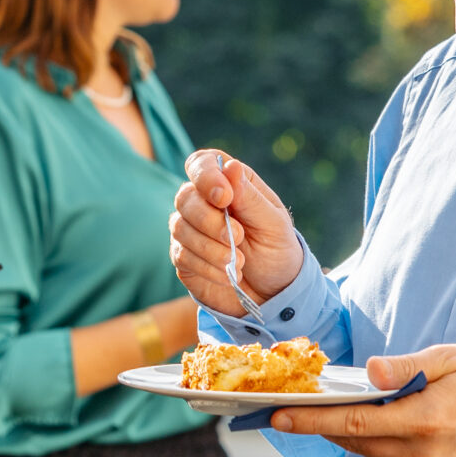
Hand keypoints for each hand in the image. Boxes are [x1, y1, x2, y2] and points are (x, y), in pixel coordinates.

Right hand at [169, 151, 304, 315]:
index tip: (224, 197)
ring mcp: (189, 229)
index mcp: (228, 183)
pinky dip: (208, 266)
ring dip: (211, 247)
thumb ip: (250, 197)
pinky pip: (182, 255)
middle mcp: (203, 202)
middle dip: (210, 220)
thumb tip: (231, 166)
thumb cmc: (276, 250)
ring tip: (239, 262)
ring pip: (180, 227)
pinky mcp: (183, 256)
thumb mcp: (273, 223)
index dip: (205, 176)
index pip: (200, 164)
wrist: (272, 292)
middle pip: (185, 197)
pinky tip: (228, 275)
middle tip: (239, 237)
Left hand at [267, 346, 455, 456]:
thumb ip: (406, 366)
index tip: (279, 416)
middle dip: (323, 424)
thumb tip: (368, 370)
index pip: (355, 423)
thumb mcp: (452, 359)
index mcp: (426, 420)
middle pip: (356, 442)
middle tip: (293, 407)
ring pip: (370, 455)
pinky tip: (380, 424)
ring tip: (334, 410)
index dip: (313, 420)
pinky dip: (376, 445)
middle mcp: (423, 455)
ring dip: (352, 434)